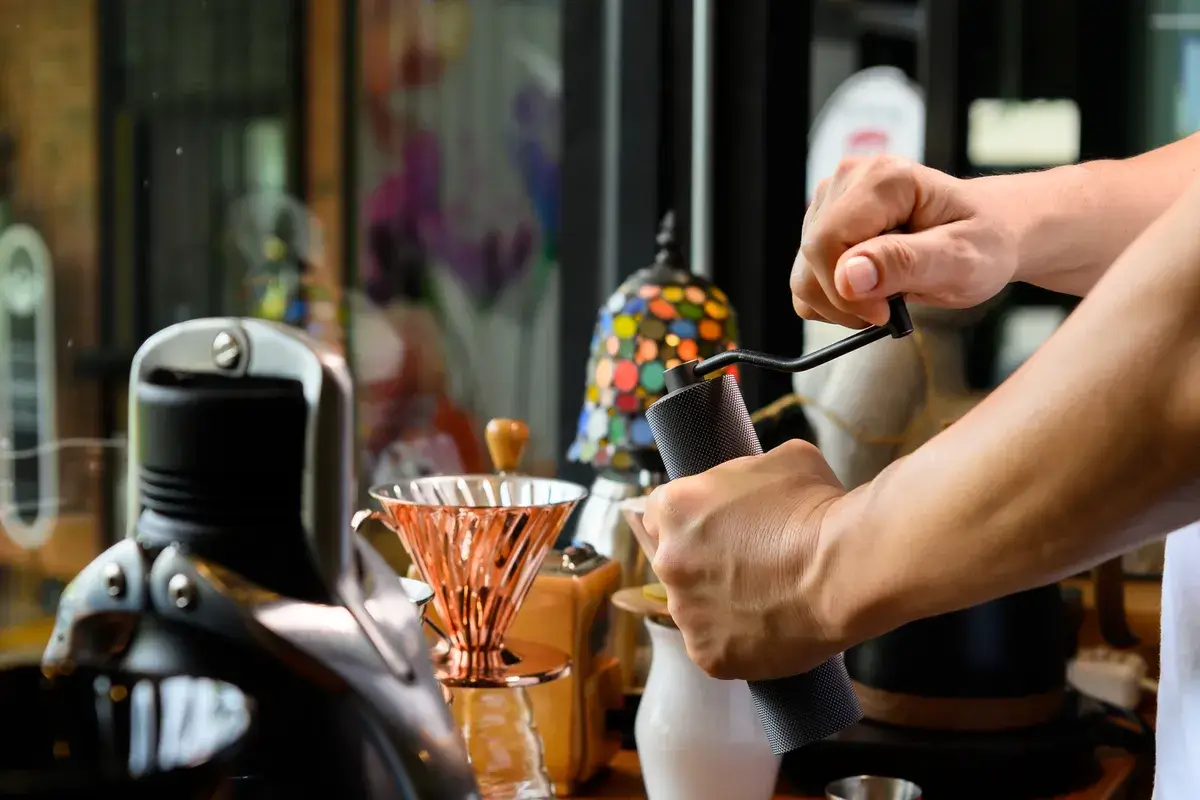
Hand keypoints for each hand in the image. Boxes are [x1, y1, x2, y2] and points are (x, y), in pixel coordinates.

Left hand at [641, 440, 848, 680]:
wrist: (844, 568)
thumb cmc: (816, 506)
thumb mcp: (780, 460)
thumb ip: (746, 473)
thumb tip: (750, 488)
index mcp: (675, 508)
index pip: (663, 514)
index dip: (693, 520)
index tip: (719, 528)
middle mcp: (669, 560)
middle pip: (677, 562)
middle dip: (706, 562)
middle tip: (753, 565)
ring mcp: (686, 612)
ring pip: (696, 608)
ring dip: (721, 603)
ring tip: (768, 599)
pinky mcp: (708, 654)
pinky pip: (716, 647)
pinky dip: (739, 641)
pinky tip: (770, 628)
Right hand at [793, 155, 1018, 327]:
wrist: (993, 233)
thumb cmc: (985, 242)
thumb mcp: (960, 259)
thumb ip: (904, 264)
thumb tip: (848, 276)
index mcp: (883, 179)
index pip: (826, 242)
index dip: (847, 290)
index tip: (884, 312)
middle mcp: (849, 181)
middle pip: (810, 259)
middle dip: (846, 300)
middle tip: (891, 307)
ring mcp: (833, 202)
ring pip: (803, 273)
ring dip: (839, 303)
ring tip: (885, 297)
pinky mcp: (825, 224)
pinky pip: (805, 277)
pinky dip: (833, 299)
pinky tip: (870, 291)